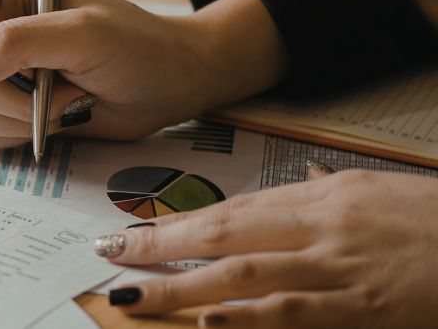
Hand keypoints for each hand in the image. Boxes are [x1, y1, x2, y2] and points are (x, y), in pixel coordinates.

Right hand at [0, 0, 288, 146]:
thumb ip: (14, 45)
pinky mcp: (3, 109)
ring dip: (20, 116)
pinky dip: (17, 136)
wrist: (170, 87)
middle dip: (9, 90)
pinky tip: (55, 120)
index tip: (19, 56)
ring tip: (67, 100)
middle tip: (58, 83)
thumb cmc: (137, 46)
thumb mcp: (81, 34)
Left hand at [93, 170, 437, 327]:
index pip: (234, 209)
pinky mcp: (366, 308)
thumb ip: (331, 192)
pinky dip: (248, 317)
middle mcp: (323, 224)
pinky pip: (296, 311)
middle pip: (224, 231)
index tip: (132, 232)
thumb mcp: (382, 193)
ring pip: (245, 270)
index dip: (178, 222)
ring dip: (183, 283)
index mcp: (325, 197)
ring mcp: (342, 266)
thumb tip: (302, 178)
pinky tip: (209, 321)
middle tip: (110, 254)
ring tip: (135, 291)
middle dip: (160, 244)